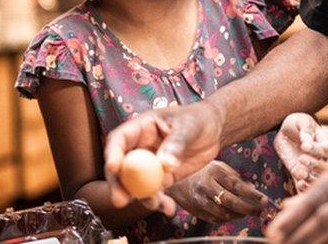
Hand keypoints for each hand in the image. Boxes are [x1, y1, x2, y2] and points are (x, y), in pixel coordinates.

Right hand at [104, 103, 222, 209]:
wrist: (214, 131)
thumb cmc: (199, 119)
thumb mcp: (189, 127)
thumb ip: (176, 143)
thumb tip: (165, 164)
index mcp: (141, 128)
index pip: (119, 139)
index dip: (112, 153)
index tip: (113, 167)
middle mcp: (140, 147)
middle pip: (121, 167)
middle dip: (118, 184)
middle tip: (120, 200)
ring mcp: (149, 165)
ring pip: (135, 184)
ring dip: (142, 197)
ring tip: (156, 204)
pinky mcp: (161, 178)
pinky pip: (154, 193)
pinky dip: (159, 202)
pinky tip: (169, 208)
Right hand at [168, 160, 270, 221]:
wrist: (174, 179)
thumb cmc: (201, 171)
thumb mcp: (218, 167)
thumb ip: (235, 178)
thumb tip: (252, 189)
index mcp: (214, 171)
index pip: (237, 185)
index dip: (252, 194)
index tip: (264, 200)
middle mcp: (206, 186)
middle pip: (231, 202)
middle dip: (249, 208)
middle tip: (260, 210)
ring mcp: (199, 200)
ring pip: (224, 213)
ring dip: (239, 215)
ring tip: (249, 212)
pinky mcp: (195, 211)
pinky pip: (215, 219)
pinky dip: (227, 218)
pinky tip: (234, 214)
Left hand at [273, 113, 327, 191]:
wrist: (286, 131)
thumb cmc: (297, 123)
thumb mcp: (301, 122)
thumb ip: (305, 132)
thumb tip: (306, 144)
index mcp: (325, 143)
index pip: (327, 149)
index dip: (317, 149)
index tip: (304, 145)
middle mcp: (321, 158)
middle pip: (325, 167)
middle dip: (315, 165)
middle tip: (301, 159)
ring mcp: (311, 168)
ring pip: (317, 178)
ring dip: (310, 179)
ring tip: (300, 175)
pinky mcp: (299, 174)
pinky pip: (305, 185)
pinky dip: (303, 188)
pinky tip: (299, 185)